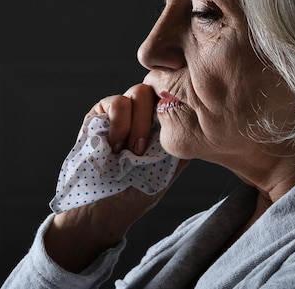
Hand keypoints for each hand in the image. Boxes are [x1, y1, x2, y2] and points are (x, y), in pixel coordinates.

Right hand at [44, 83, 188, 272]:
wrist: (104, 207)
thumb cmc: (135, 192)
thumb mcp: (168, 165)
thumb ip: (179, 137)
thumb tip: (194, 115)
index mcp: (164, 123)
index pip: (176, 98)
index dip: (176, 109)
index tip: (169, 139)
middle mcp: (144, 112)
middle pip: (160, 88)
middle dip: (152, 120)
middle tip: (142, 150)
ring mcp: (122, 110)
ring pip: (139, 92)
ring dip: (136, 124)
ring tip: (127, 151)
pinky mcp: (99, 113)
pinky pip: (116, 102)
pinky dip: (118, 124)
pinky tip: (114, 146)